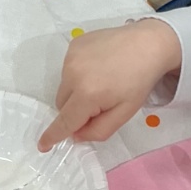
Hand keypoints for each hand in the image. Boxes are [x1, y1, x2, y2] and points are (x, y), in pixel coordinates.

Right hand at [39, 18, 181, 148]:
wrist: (148, 44)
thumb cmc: (139, 81)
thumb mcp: (125, 113)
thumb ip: (98, 130)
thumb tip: (75, 135)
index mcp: (87, 94)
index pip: (65, 121)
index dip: (53, 135)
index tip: (42, 145)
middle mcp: (73, 74)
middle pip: (62, 104)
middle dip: (75, 110)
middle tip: (100, 103)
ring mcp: (71, 56)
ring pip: (64, 86)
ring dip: (76, 91)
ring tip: (102, 81)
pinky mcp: (73, 44)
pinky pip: (67, 68)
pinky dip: (78, 73)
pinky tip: (99, 66)